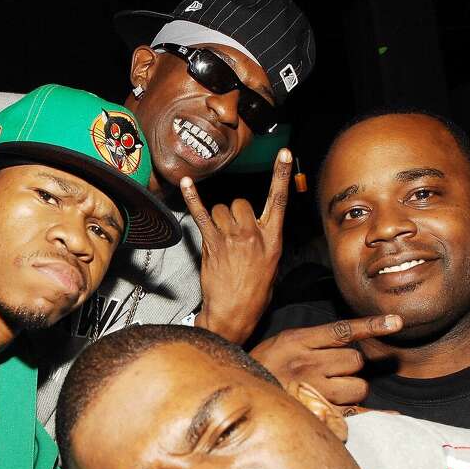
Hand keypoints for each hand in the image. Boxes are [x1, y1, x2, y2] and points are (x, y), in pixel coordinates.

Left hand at [184, 149, 292, 343]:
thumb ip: (265, 241)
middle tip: (231, 234)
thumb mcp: (271, 266)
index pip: (279, 200)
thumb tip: (255, 227)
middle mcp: (254, 235)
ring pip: (222, 209)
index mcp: (273, 239)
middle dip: (234, 213)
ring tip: (219, 241)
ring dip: (217, 219)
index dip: (282, 174)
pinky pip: (201, 214)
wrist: (234, 315)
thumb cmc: (254, 294)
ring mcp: (232, 238)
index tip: (285, 153)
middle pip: (241, 203)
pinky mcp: (212, 244)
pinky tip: (185, 183)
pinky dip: (192, 197)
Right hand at [248, 314, 402, 405]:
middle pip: (355, 361)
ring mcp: (311, 390)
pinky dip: (371, 414)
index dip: (373, 325)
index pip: (342, 330)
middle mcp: (306, 363)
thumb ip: (311, 342)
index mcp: (297, 341)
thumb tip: (350, 344)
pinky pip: (354, 413)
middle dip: (350, 369)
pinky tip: (389, 413)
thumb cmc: (262, 370)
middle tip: (330, 375)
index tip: (398, 322)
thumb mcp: (280, 344)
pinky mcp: (316, 414)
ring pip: (358, 387)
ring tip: (328, 394)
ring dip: (351, 391)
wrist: (231, 398)